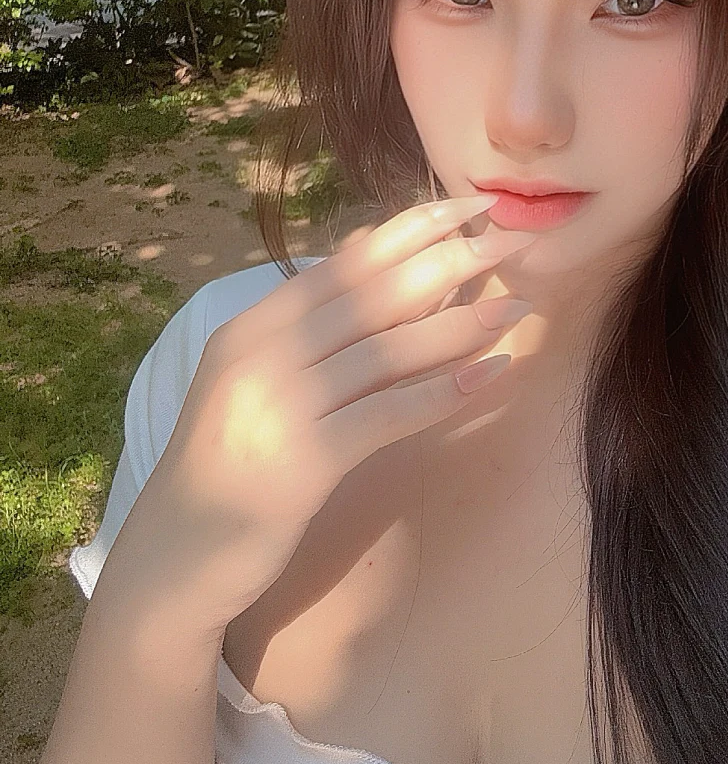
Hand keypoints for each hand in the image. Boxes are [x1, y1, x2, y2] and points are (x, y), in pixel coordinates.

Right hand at [103, 195, 536, 637]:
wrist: (174, 557)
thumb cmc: (228, 464)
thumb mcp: (257, 377)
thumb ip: (311, 316)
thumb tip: (367, 240)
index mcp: (253, 326)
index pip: (346, 262)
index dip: (414, 228)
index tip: (472, 207)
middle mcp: (261, 354)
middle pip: (371, 294)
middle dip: (448, 262)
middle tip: (510, 244)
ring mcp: (278, 406)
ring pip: (385, 350)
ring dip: (459, 325)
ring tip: (517, 307)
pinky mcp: (302, 461)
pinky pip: (386, 414)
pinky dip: (442, 392)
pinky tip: (488, 376)